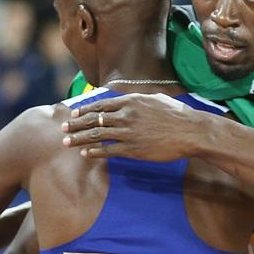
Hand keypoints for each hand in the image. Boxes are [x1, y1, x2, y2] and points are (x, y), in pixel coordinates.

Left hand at [59, 93, 208, 160]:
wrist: (190, 131)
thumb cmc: (177, 115)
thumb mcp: (156, 99)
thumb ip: (138, 100)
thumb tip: (129, 99)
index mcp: (131, 101)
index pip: (100, 105)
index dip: (85, 110)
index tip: (73, 114)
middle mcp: (126, 115)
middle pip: (94, 119)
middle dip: (76, 124)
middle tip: (63, 129)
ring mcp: (128, 132)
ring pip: (97, 134)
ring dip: (80, 139)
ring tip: (67, 142)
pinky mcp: (133, 149)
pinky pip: (109, 150)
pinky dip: (95, 152)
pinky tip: (86, 154)